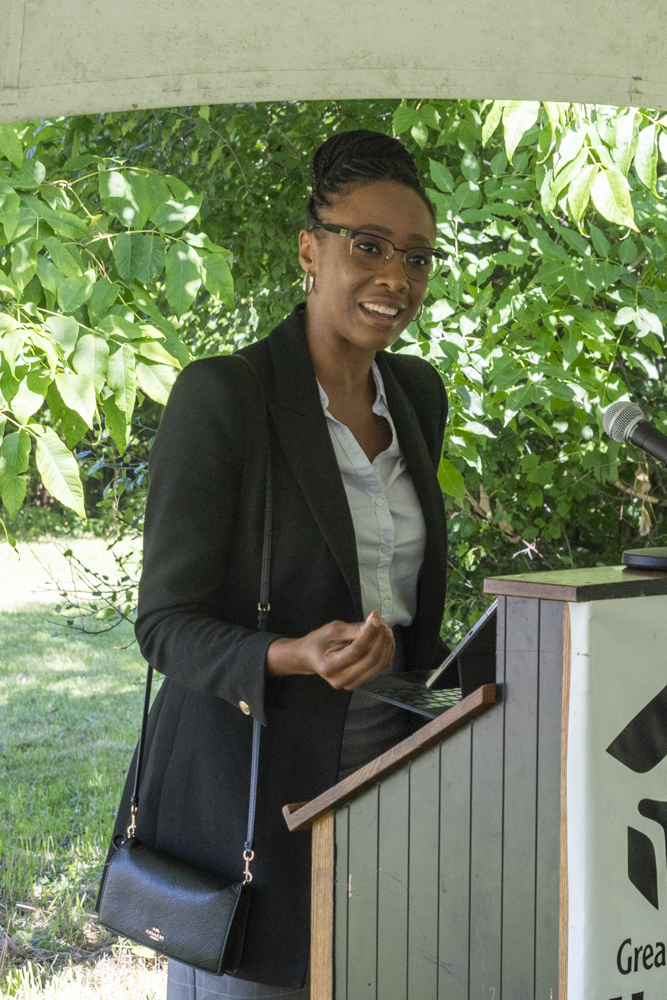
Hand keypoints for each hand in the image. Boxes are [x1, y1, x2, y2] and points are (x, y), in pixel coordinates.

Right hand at [266, 611, 394, 689]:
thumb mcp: (333, 630)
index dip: (370, 633)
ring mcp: (351, 684)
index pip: (357, 650)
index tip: (376, 618)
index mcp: (329, 666)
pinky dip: (386, 652)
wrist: (310, 657)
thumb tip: (375, 621)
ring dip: (386, 645)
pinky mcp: (360, 682)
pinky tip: (384, 640)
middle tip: (382, 622)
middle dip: (381, 638)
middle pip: (371, 659)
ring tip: (384, 629)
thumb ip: (355, 629)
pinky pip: (380, 668)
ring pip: (379, 665)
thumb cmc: (319, 641)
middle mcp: (341, 679)